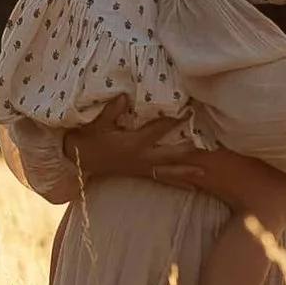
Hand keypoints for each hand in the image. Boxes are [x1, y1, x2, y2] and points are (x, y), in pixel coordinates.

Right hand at [69, 108, 209, 190]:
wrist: (80, 160)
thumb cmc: (90, 138)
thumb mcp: (98, 123)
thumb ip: (111, 110)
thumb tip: (124, 96)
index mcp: (133, 143)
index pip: (158, 130)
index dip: (174, 121)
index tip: (189, 112)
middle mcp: (141, 157)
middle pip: (169, 155)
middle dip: (187, 150)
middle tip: (205, 146)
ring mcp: (142, 168)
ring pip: (169, 171)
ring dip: (187, 172)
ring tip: (204, 171)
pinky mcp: (141, 174)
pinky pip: (163, 180)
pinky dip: (178, 184)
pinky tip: (193, 188)